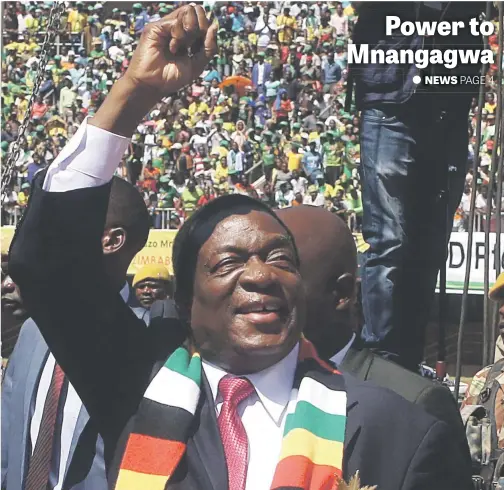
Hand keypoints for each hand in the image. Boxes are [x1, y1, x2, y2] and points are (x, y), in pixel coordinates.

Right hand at [92, 5, 216, 135]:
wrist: (152, 87)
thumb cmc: (171, 79)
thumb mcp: (196, 66)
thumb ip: (208, 49)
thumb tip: (214, 27)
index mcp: (188, 38)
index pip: (204, 23)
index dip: (208, 31)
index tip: (201, 49)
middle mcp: (177, 29)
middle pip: (198, 12)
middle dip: (202, 25)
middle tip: (194, 43)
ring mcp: (166, 27)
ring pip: (188, 11)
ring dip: (191, 28)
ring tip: (182, 46)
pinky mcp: (156, 27)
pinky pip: (175, 22)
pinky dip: (178, 35)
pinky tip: (172, 48)